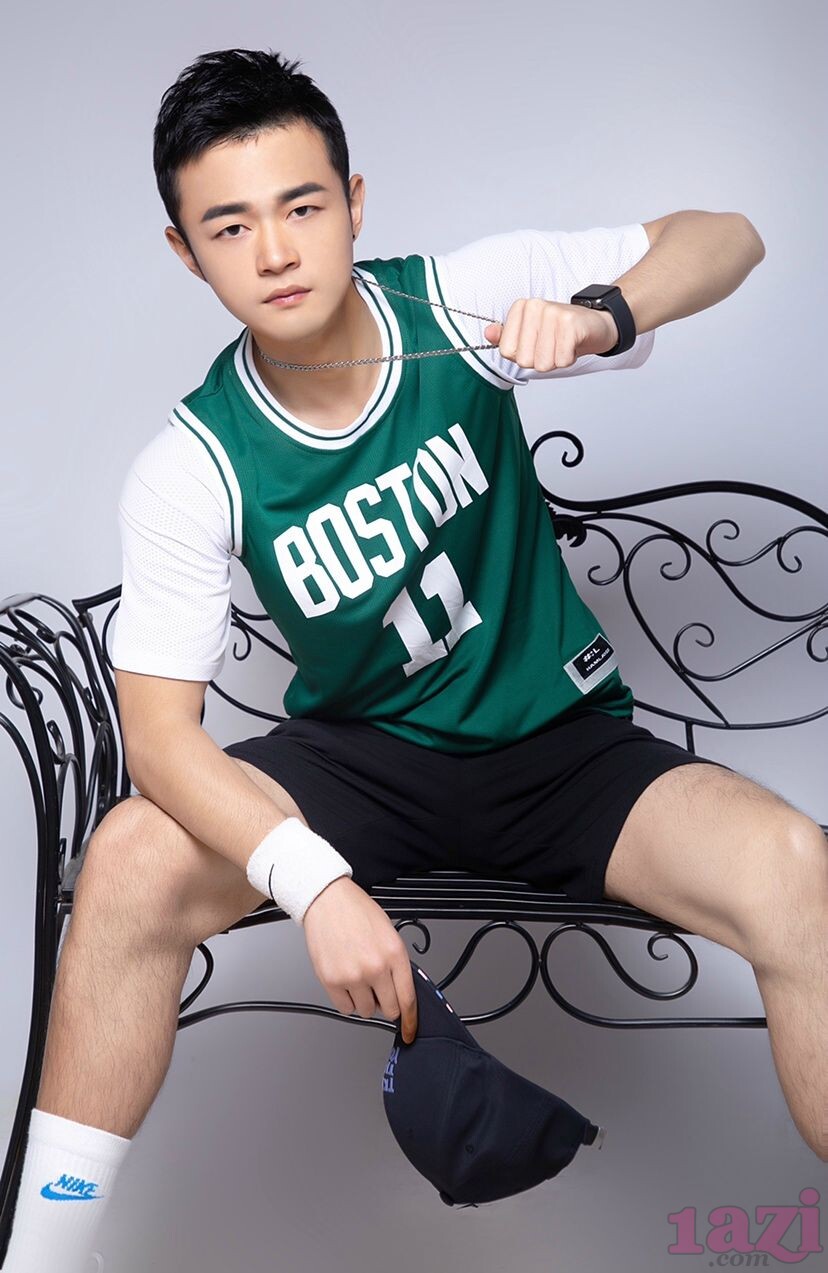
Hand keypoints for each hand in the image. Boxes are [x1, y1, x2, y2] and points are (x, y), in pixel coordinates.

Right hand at [302, 875, 418, 1042]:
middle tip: (379, 991)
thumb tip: (400, 989)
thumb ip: (396, 962)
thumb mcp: (389, 933)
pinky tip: (347, 983)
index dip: (411, 1019)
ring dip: (365, 1001)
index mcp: (394, 953)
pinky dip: (348, 1001)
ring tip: (359, 979)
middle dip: (386, 1004)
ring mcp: (353, 976)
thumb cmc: (356, 912)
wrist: (327, 900)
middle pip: (389, 1009)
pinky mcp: (331, 981)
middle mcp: (375, 967)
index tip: (410, 1029)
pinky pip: (345, 1008)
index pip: (408, 998)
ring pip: (366, 1011)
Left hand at [482, 298, 618, 370]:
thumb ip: (506, 337)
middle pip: (525, 360)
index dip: (523, 356)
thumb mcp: (529, 335)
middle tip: (552, 345)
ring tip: (562, 344)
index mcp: (521, 308)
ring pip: (543, 362)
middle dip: (540, 360)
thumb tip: (488, 333)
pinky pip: (561, 359)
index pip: (506, 351)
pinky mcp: (570, 323)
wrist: (594, 325)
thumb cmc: (560, 332)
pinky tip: (572, 345)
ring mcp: (552, 313)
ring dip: (556, 360)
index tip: (536, 344)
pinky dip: (568, 359)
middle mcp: (535, 306)